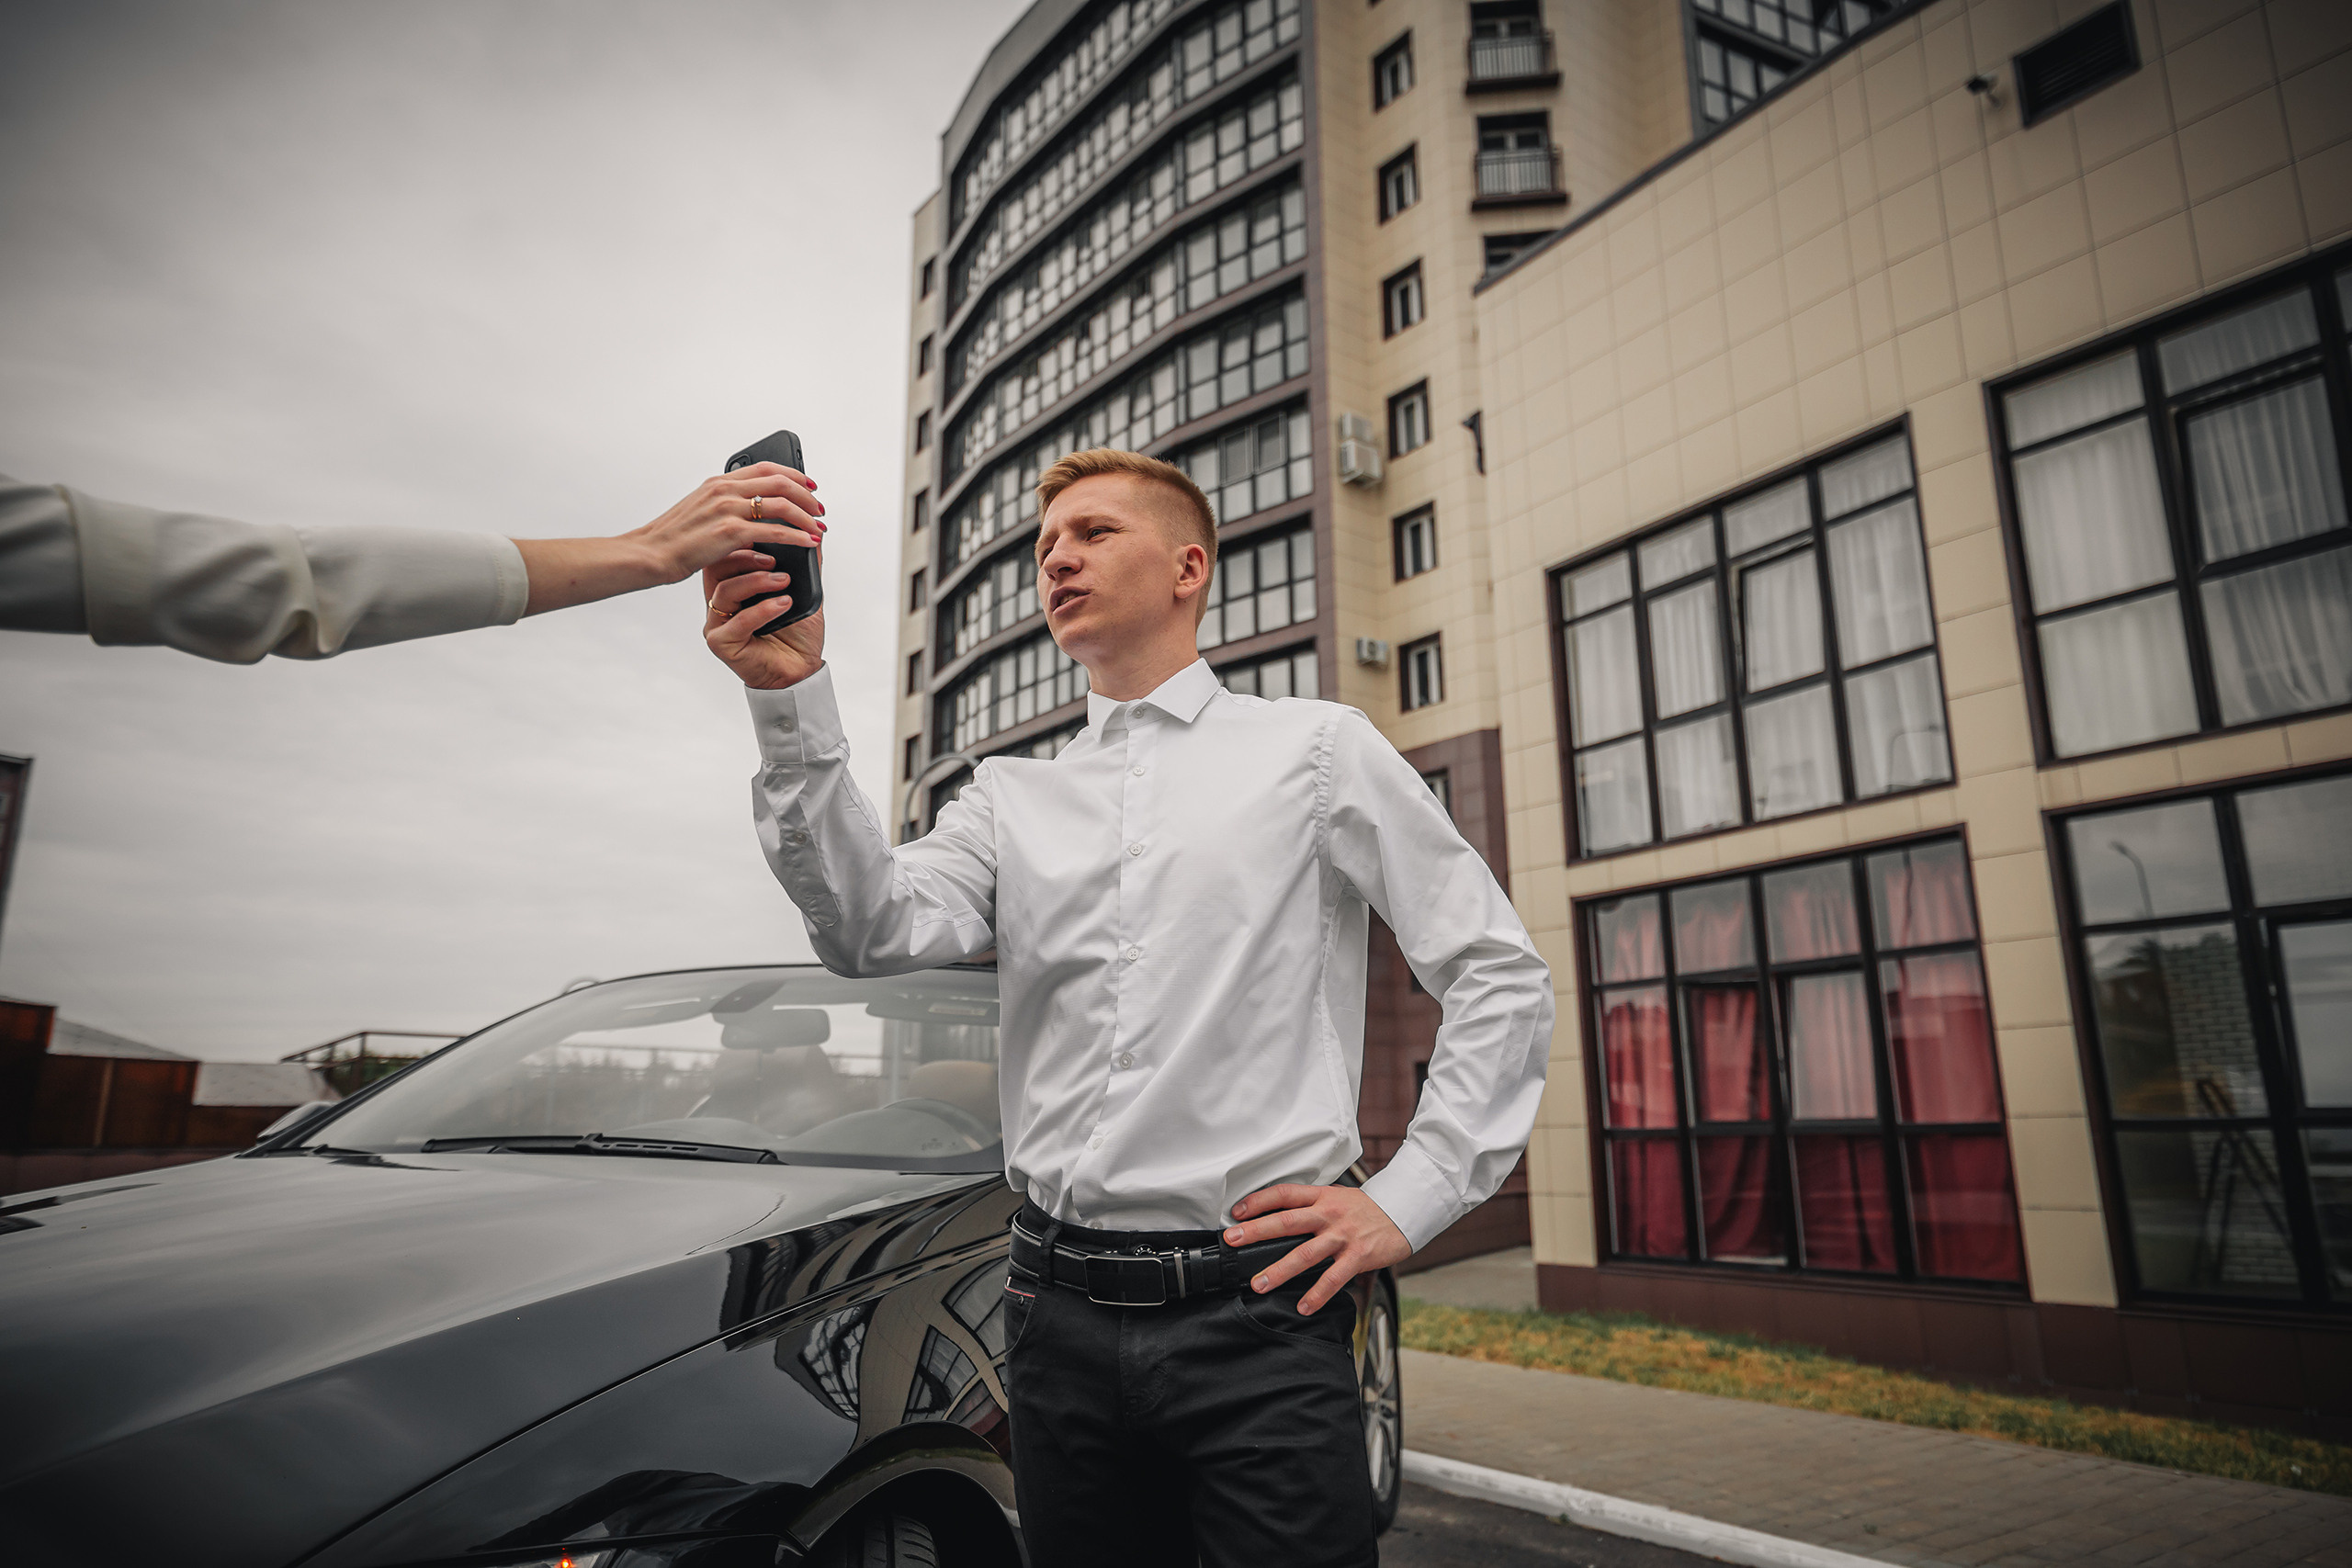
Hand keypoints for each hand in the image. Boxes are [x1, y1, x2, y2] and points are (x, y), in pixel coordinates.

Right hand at [631, 461, 824, 584]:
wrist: (650, 554)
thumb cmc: (672, 539)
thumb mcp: (699, 511)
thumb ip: (723, 505)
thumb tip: (747, 511)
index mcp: (718, 483)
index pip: (766, 468)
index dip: (794, 475)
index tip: (810, 486)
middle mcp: (725, 490)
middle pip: (780, 482)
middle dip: (807, 496)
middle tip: (821, 511)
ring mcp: (727, 509)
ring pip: (781, 504)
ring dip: (806, 517)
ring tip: (819, 529)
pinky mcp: (730, 532)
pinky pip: (775, 531)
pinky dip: (797, 536)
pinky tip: (808, 543)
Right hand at [704, 545, 824, 689]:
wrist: (802, 671)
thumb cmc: (797, 635)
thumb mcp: (804, 593)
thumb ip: (806, 566)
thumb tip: (817, 535)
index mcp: (734, 588)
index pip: (726, 556)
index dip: (742, 542)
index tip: (765, 532)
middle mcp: (721, 604)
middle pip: (717, 568)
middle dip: (746, 557)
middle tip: (774, 558)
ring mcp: (718, 624)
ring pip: (725, 591)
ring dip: (757, 581)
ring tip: (784, 581)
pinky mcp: (722, 643)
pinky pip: (737, 622)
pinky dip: (762, 610)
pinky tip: (783, 604)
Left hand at [1222, 1184, 1411, 1315]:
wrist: (1404, 1212)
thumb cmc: (1367, 1209)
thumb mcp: (1337, 1197)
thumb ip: (1311, 1205)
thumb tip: (1279, 1215)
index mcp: (1321, 1196)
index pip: (1283, 1194)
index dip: (1258, 1201)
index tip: (1236, 1212)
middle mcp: (1329, 1213)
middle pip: (1286, 1221)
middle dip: (1256, 1231)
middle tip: (1233, 1241)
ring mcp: (1343, 1235)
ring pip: (1305, 1253)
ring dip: (1279, 1270)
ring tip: (1260, 1284)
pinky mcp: (1358, 1255)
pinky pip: (1333, 1278)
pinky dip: (1317, 1294)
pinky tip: (1304, 1306)